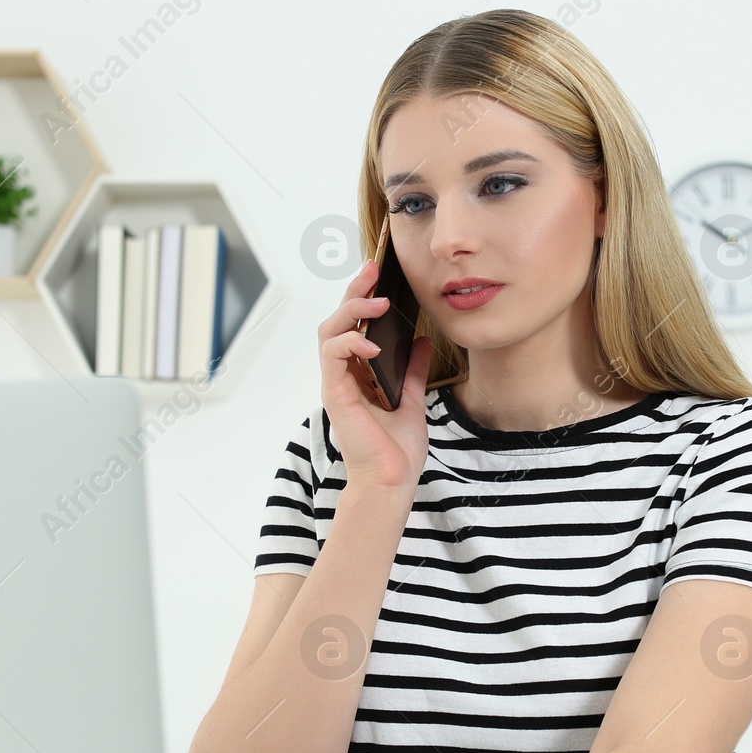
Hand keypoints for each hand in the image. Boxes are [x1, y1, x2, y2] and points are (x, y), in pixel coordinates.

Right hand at [318, 257, 432, 489]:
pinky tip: (372, 343)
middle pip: (337, 320)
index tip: (379, 273)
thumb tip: (421, 340)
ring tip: (377, 302)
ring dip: (352, 311)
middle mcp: (343, 374)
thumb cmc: (397, 449)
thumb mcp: (412, 400)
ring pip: (330, 332)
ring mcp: (336, 383)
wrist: (393, 481)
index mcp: (358, 373)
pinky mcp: (335, 394)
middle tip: (372, 270)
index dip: (363, 297)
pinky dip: (350, 343)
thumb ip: (412, 370)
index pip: (354, 326)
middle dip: (354, 292)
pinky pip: (333, 357)